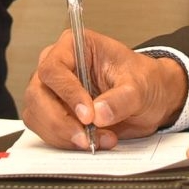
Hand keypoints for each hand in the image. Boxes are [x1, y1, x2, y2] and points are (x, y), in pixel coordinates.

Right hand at [23, 30, 188, 149]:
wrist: (151, 98)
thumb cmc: (143, 80)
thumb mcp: (140, 86)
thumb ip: (121, 99)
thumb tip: (99, 113)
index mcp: (74, 46)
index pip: (54, 68)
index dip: (68, 93)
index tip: (87, 115)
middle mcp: (58, 67)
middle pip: (37, 94)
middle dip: (60, 121)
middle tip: (86, 138)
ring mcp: (52, 91)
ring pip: (37, 115)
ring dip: (63, 135)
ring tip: (97, 140)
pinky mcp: (54, 114)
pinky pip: (46, 131)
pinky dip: (65, 142)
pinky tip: (91, 142)